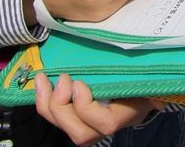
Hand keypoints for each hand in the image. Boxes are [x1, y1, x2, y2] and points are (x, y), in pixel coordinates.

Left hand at [34, 72, 164, 145]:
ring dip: (48, 105)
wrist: (142, 85)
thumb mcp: (145, 69)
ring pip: (65, 128)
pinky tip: (39, 84)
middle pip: (80, 134)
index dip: (87, 108)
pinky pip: (57, 119)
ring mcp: (89, 125)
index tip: (79, 84)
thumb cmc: (144, 73)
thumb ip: (140, 66)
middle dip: (62, 107)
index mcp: (128, 113)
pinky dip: (44, 103)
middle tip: (61, 79)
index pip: (106, 124)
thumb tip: (143, 50)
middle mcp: (106, 126)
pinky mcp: (75, 118)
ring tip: (42, 80)